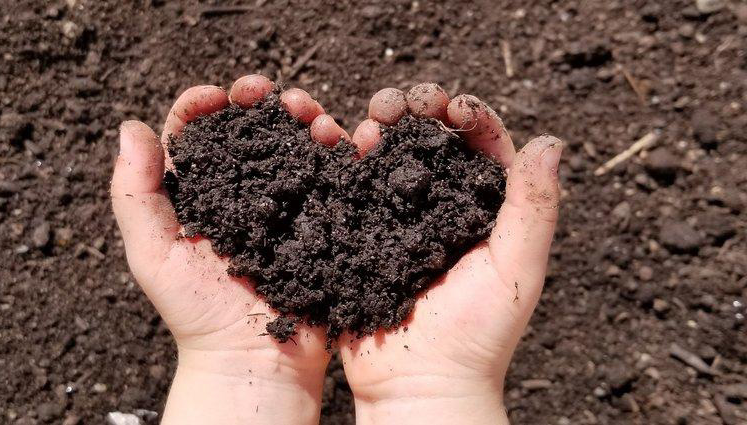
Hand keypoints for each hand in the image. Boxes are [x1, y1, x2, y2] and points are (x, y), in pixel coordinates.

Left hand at [110, 75, 347, 424]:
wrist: (254, 361)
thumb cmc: (197, 315)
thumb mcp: (153, 255)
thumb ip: (135, 194)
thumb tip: (131, 125)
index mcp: (199, 194)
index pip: (197, 134)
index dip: (204, 105)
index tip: (218, 95)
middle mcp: (244, 192)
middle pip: (253, 130)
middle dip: (263, 102)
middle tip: (270, 93)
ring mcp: (286, 203)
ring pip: (296, 143)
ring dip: (305, 117)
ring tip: (310, 115)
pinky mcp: (322, 217)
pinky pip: (332, 174)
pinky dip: (339, 149)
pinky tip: (340, 140)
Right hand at [339, 84, 562, 424]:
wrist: (418, 385)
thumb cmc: (476, 337)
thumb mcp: (516, 271)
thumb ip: (534, 209)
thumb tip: (550, 144)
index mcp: (485, 210)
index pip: (482, 145)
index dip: (467, 114)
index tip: (449, 103)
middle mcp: (442, 208)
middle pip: (431, 142)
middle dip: (416, 110)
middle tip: (398, 102)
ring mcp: (398, 219)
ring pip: (390, 156)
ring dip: (381, 127)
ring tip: (371, 120)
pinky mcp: (362, 233)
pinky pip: (354, 187)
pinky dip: (348, 161)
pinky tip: (343, 146)